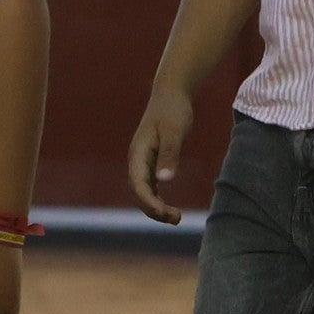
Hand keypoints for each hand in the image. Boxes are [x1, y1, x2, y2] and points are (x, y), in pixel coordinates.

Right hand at [128, 81, 195, 225]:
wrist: (171, 94)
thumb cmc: (173, 111)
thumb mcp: (174, 132)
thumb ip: (170, 155)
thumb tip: (165, 180)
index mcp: (138, 154)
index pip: (138, 185)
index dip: (149, 202)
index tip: (164, 213)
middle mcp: (137, 160)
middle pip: (140, 192)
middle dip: (154, 209)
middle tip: (176, 219)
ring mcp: (143, 162)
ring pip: (145, 191)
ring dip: (156, 207)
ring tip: (176, 218)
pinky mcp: (152, 161)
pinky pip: (151, 186)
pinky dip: (158, 199)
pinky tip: (170, 208)